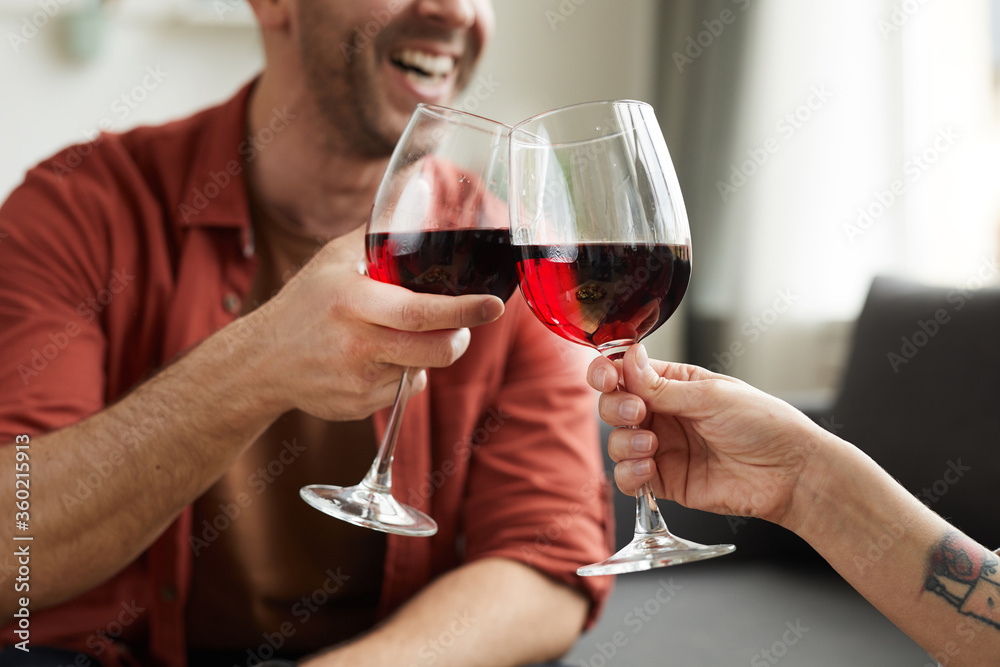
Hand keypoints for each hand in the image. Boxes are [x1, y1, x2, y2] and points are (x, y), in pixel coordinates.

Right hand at [245, 226, 504, 420]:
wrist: (261, 362)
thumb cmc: (304, 304)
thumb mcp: (332, 261)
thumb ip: (375, 237)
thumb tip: (415, 200)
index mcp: (352, 302)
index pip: (419, 311)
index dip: (462, 310)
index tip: (493, 305)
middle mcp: (356, 344)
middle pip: (433, 350)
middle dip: (459, 338)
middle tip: (459, 326)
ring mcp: (358, 380)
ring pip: (421, 370)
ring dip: (425, 355)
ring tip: (396, 337)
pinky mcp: (358, 406)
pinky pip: (402, 391)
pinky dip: (402, 374)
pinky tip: (375, 361)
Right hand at [588, 344, 835, 528]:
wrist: (789, 473)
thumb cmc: (764, 424)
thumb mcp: (712, 396)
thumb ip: (662, 386)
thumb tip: (627, 359)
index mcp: (674, 384)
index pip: (626, 372)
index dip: (608, 372)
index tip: (608, 378)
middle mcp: (663, 414)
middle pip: (613, 405)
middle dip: (616, 407)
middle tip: (638, 413)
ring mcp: (661, 448)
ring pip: (616, 441)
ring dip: (624, 442)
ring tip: (651, 447)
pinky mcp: (665, 480)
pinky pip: (628, 478)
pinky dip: (630, 473)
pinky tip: (649, 468)